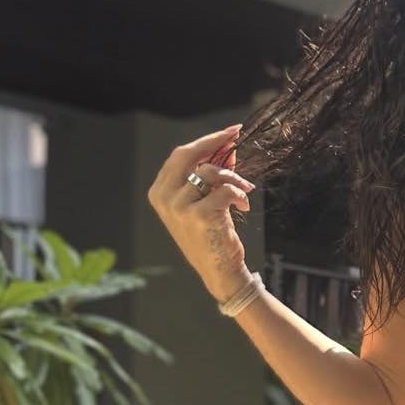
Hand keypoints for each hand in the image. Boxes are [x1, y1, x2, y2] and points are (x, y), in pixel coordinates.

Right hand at [147, 124, 256, 301]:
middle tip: (236, 136)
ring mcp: (179, 207)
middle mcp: (165, 198)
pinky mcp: (199, 215)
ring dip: (234, 178)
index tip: (228, 133)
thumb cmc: (212, 236)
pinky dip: (240, 194)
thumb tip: (227, 147)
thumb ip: (210, 175)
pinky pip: (225, 190)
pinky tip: (244, 206)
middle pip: (187, 154)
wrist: (219, 272)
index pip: (180, 155)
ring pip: (211, 172)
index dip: (206, 142)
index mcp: (160, 192)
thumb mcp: (206, 201)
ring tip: (244, 191)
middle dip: (215, 142)